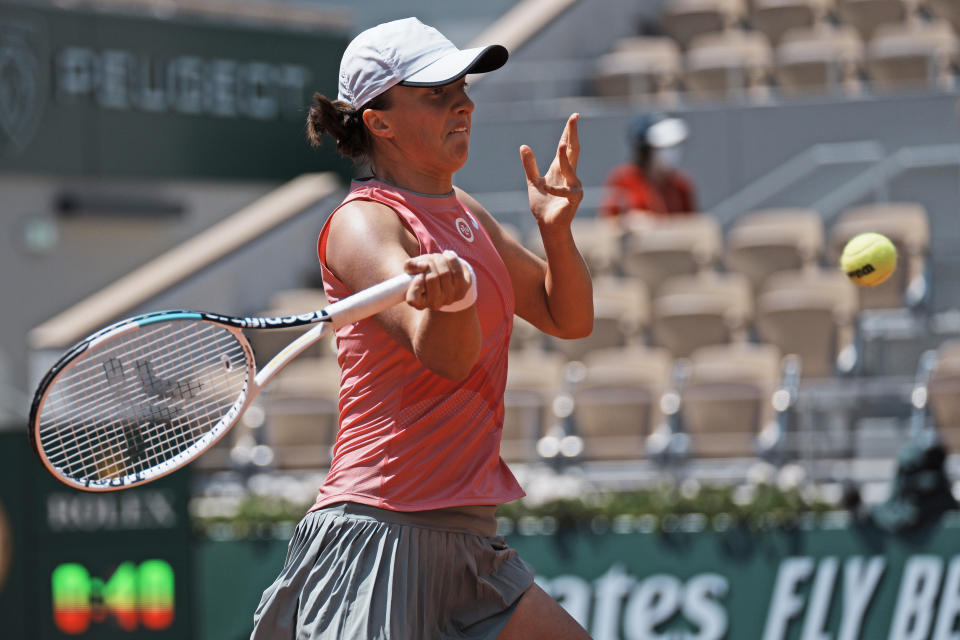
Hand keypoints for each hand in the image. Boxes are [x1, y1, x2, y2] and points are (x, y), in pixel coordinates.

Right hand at [403, 251, 473, 310]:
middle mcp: (435, 304)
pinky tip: (447, 256)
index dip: (415, 285)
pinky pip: (458, 270)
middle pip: (432, 278)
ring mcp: (451, 298)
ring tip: (437, 258)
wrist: (444, 276)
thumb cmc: (424, 273)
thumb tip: (424, 266)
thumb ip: (411, 265)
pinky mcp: (464, 288)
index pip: (412, 299)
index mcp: (419, 302)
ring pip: (445, 272)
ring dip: (440, 259)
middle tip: (429, 260)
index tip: (419, 275)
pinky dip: (451, 258)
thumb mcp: (412, 269)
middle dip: (430, 262)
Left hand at [520, 113, 582, 227]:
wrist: (548, 226)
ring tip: (562, 144)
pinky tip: (547, 188)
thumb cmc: (543, 206)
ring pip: (570, 168)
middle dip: (573, 134)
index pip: (565, 147)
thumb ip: (529, 165)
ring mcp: (573, 186)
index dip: (568, 132)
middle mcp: (569, 175)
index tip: (573, 117)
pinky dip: (556, 190)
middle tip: (575, 118)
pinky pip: (565, 191)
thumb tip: (524, 146)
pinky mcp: (573, 199)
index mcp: (559, 169)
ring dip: (566, 157)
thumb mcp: (532, 182)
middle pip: (573, 150)